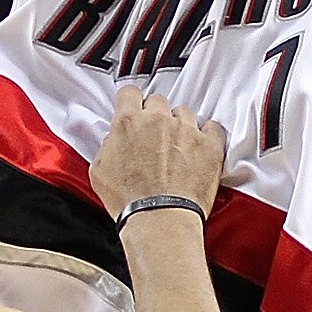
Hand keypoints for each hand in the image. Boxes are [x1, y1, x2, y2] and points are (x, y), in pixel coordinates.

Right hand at [90, 84, 226, 222]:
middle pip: (158, 101)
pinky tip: (199, 149)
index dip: (131, 102)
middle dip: (156, 116)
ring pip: (184, 113)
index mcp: (128, 122)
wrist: (160, 219)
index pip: (129, 93)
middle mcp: (158, 119)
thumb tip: (114, 138)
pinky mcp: (208, 144)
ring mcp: (186, 129)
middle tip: (155, 138)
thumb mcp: (100, 171)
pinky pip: (211, 127)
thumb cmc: (130, 201)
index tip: (135, 111)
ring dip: (180, 126)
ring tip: (177, 149)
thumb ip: (107, 145)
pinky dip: (206, 135)